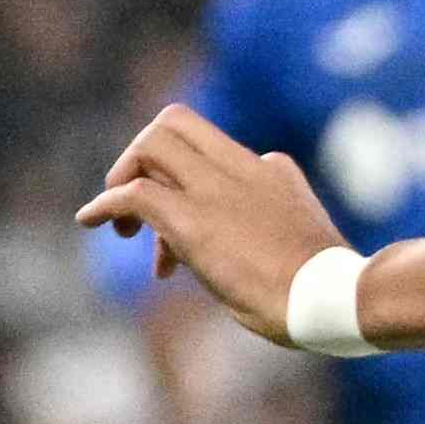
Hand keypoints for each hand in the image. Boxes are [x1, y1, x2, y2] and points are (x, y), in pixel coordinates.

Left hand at [77, 104, 354, 342]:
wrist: (334, 299)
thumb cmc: (321, 287)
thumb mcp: (297, 237)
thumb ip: (267, 221)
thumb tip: (228, 242)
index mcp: (269, 168)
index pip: (208, 144)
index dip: (181, 176)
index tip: (180, 230)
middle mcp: (241, 166)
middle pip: (172, 123)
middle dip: (142, 157)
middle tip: (137, 207)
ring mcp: (217, 190)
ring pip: (151, 144)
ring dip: (123, 177)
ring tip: (123, 229)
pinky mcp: (194, 222)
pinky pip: (135, 194)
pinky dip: (106, 203)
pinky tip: (90, 220)